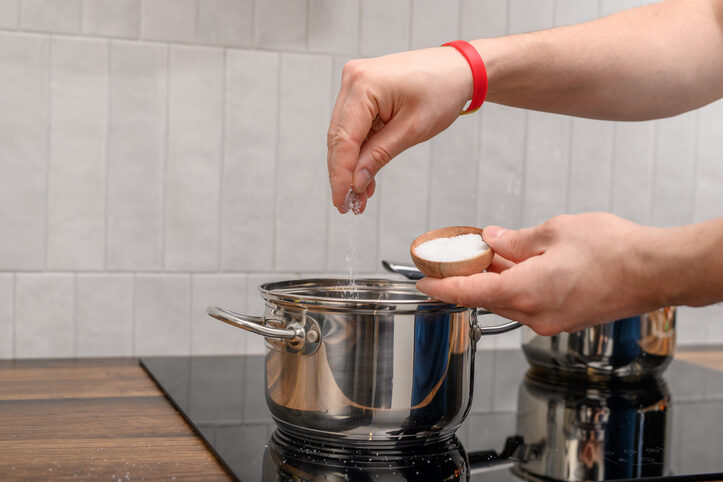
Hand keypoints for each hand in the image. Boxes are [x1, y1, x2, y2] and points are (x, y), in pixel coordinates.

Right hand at [327, 48, 472, 213]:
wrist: (458, 69)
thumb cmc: (442, 92)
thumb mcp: (412, 130)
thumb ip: (379, 156)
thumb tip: (355, 183)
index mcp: (364, 84)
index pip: (343, 139)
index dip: (340, 175)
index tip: (341, 202)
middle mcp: (352, 79)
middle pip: (338, 138)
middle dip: (343, 174)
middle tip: (348, 205)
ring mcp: (355, 83)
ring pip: (343, 135)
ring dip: (351, 166)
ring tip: (360, 197)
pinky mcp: (361, 91)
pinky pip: (354, 127)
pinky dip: (360, 152)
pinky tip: (366, 176)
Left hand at [416, 213, 669, 334]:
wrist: (656, 271)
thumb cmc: (613, 250)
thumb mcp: (554, 231)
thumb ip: (515, 240)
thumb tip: (492, 239)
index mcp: (525, 292)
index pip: (468, 293)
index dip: (441, 286)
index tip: (422, 281)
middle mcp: (534, 314)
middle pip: (487, 296)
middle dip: (470, 276)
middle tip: (458, 255)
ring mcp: (551, 321)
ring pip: (509, 300)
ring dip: (495, 279)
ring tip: (490, 253)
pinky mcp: (564, 320)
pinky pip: (529, 303)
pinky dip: (517, 285)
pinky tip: (518, 264)